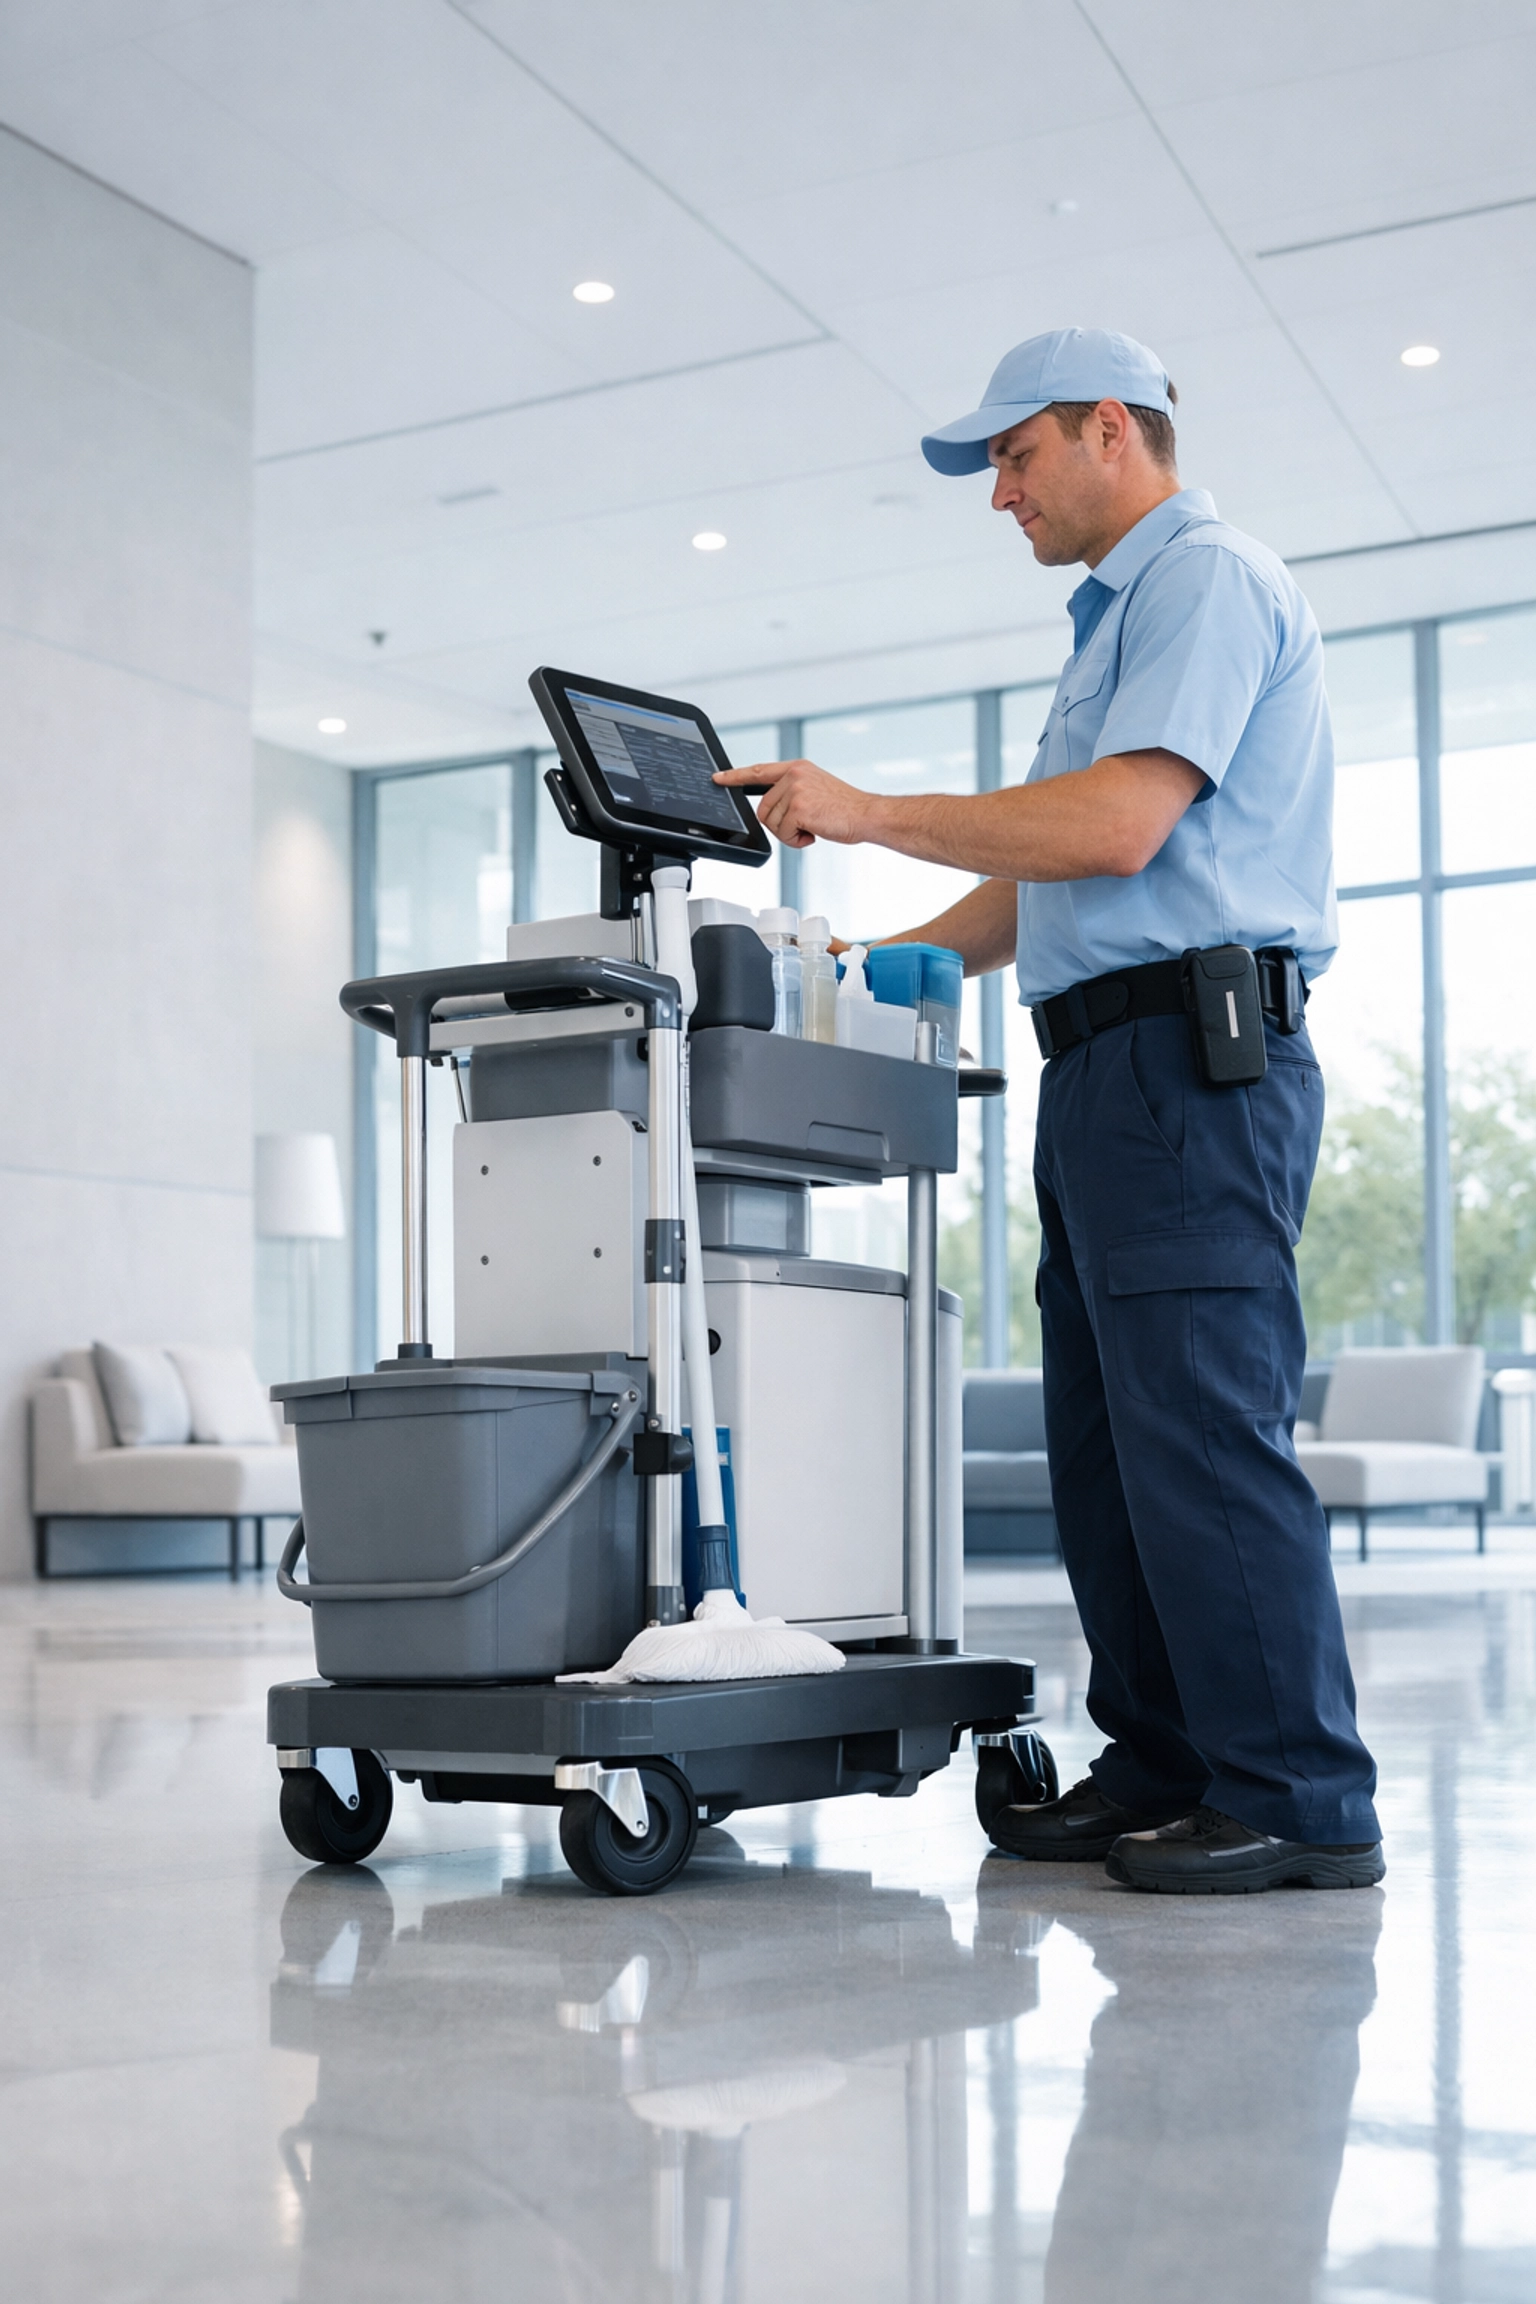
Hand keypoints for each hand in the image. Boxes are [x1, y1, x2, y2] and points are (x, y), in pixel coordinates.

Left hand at [713, 758, 874, 848]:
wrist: (866, 814)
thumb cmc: (845, 808)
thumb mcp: (815, 788)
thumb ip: (792, 791)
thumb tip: (771, 809)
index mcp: (797, 768)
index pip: (758, 771)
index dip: (735, 776)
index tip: (717, 778)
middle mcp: (794, 775)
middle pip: (763, 809)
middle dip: (779, 824)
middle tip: (804, 825)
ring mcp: (796, 790)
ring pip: (772, 823)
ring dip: (789, 834)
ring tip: (812, 827)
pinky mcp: (799, 807)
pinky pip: (783, 833)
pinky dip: (797, 841)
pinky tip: (814, 833)